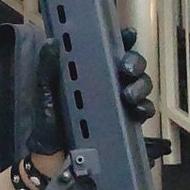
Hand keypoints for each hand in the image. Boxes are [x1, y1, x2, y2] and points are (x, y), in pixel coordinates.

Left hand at [27, 29, 154, 157]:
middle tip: (127, 69)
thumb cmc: (48, 120)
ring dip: (140, 86)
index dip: (122, 39)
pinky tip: (138, 109)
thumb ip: (48, 68)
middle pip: (131, 64)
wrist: (52, 154)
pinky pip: (142, 111)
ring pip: (140, 85)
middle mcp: (107, 82)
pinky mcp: (125, 120)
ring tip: (129, 95)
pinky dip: (144, 108)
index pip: (109, 49)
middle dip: (135, 62)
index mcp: (89, 70)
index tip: (127, 35)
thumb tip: (51, 41)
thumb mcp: (45, 92)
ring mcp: (118, 101)